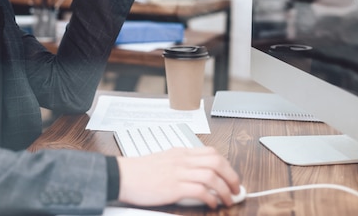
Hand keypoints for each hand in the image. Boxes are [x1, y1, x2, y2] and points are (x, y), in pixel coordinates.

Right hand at [116, 147, 240, 208]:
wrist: (121, 175)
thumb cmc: (139, 171)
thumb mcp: (163, 160)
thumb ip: (181, 164)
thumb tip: (198, 175)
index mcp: (180, 152)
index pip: (211, 153)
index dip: (227, 166)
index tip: (231, 178)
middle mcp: (181, 160)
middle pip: (216, 162)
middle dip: (232, 177)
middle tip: (236, 189)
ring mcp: (178, 172)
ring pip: (212, 176)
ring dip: (224, 190)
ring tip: (227, 200)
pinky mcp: (173, 187)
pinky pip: (200, 191)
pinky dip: (211, 198)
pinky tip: (212, 204)